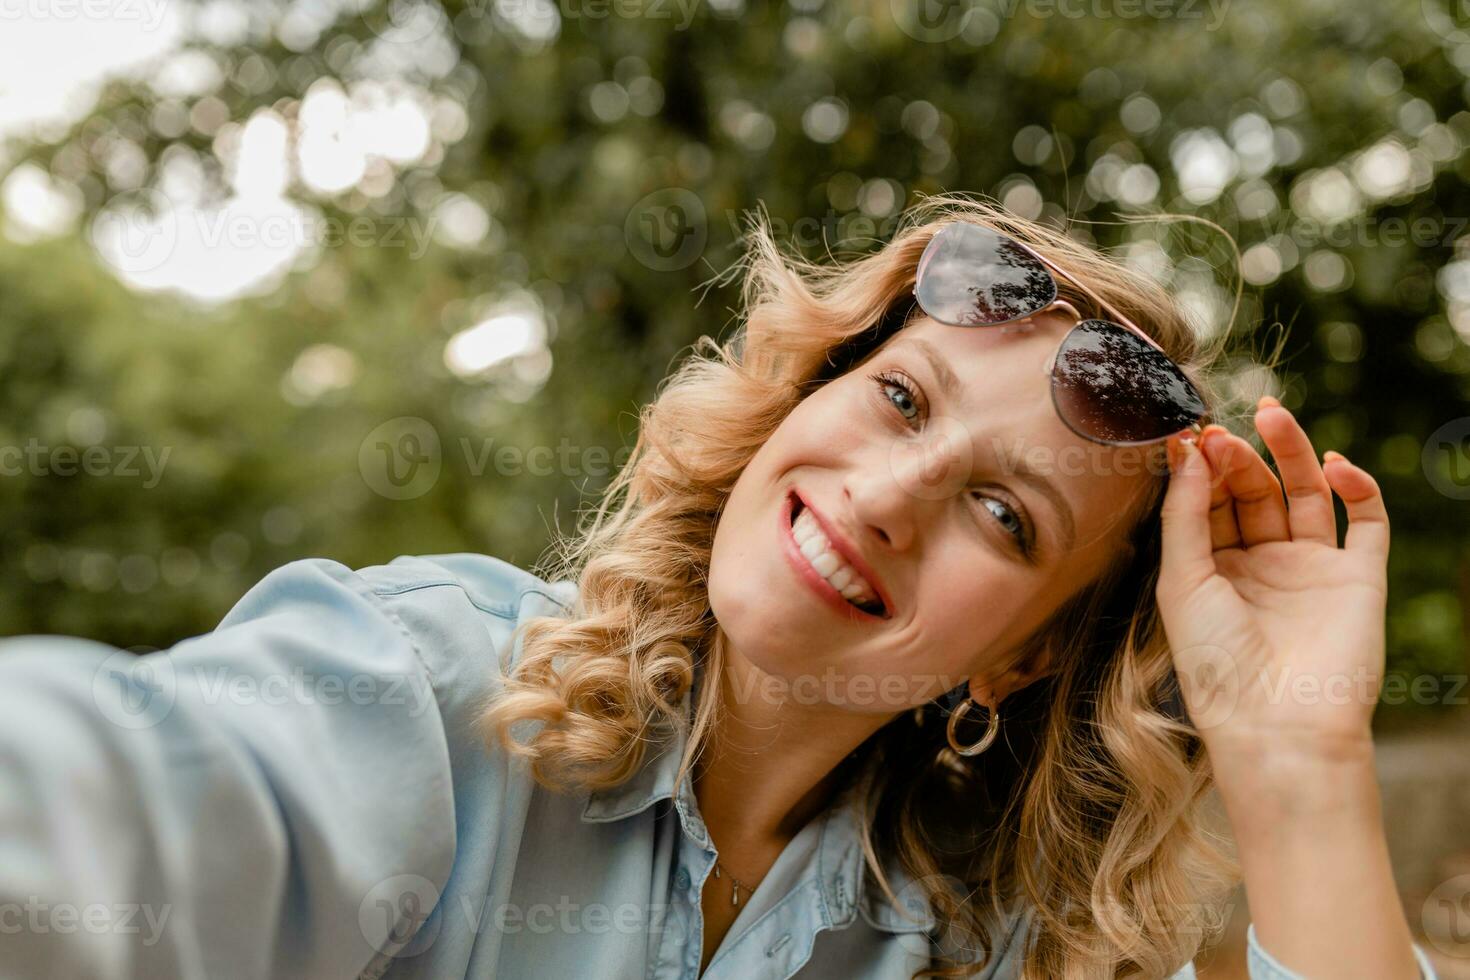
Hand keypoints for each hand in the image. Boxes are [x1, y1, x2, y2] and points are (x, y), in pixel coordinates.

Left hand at [1155, 396, 1389, 762]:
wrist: (1277, 722)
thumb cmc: (1216, 661)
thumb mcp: (1182, 580)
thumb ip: (1185, 513)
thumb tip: (1189, 449)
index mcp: (1214, 569)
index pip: (1211, 502)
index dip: (1203, 468)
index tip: (1190, 434)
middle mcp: (1263, 565)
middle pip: (1255, 492)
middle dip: (1240, 458)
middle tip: (1222, 431)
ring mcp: (1312, 569)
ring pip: (1307, 495)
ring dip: (1293, 454)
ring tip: (1273, 416)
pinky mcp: (1359, 579)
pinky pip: (1366, 523)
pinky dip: (1357, 488)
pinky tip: (1334, 464)